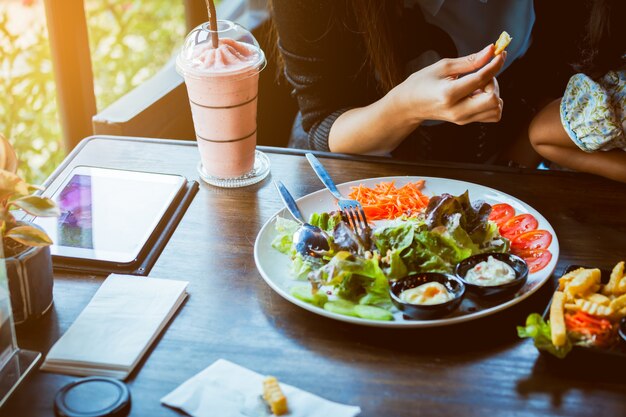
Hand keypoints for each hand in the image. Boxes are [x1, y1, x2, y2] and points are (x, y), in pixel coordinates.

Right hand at [389, 44, 505, 125]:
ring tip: (479, 86)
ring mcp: (462, 119)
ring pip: (495, 109)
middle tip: (482, 74)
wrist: (410, 105)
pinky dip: (492, 103)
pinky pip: (492, 115)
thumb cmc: (423, 83)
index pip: (481, 79)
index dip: (494, 64)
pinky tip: (479, 94)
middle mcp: (457, 110)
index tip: (500, 53)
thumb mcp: (443, 66)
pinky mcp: (466, 122)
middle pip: (493, 99)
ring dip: (494, 93)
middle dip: (494, 83)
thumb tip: (491, 51)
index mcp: (448, 94)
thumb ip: (470, 61)